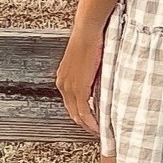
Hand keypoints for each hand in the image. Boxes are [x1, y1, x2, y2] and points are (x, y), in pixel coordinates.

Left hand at [55, 18, 106, 137]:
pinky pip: (84, 110)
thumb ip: (89, 77)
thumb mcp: (86, 62)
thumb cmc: (89, 40)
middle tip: (96, 131)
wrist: (87, 30)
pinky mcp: (79, 86)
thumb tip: (97, 87)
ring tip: (99, 132)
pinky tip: (98, 127)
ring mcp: (69, 86)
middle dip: (84, 124)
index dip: (80, 115)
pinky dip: (91, 122)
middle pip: (72, 112)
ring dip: (88, 125)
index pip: (70, 103)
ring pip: (77, 114)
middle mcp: (63, 83)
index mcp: (63, 78)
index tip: (90, 122)